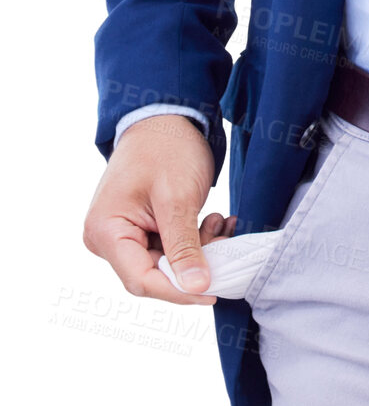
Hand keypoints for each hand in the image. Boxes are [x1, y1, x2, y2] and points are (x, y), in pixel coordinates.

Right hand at [83, 114, 237, 305]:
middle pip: (153, 274)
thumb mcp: (178, 198)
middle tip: (225, 242)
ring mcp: (123, 233)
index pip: (141, 280)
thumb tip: (195, 288)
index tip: (214, 290)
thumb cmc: (166, 147)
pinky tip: (215, 221)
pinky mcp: (140, 227)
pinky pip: (169, 247)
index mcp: (106, 231)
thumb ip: (184, 246)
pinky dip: (195, 239)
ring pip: (166, 262)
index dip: (178, 291)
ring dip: (199, 249)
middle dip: (193, 265)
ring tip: (221, 222)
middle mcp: (107, 237)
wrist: (166, 114)